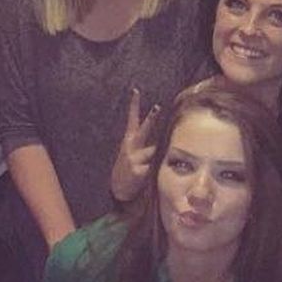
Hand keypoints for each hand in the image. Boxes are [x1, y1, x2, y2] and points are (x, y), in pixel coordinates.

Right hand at [110, 88, 159, 203]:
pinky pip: (154, 167)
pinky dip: (157, 170)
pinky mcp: (138, 171)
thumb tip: (164, 134)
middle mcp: (130, 147)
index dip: (134, 105)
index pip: (132, 120)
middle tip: (157, 107)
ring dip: (159, 156)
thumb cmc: (128, 168)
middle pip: (143, 130)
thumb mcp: (132, 153)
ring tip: (158, 160)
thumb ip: (145, 144)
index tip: (136, 91)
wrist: (117, 189)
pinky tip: (151, 176)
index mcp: (128, 141)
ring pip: (154, 152)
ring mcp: (134, 159)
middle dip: (151, 119)